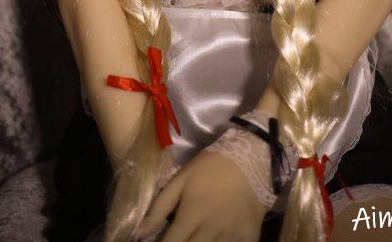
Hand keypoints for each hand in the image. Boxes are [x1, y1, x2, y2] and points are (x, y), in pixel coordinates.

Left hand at [136, 149, 269, 241]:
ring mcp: (231, 237)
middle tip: (181, 239)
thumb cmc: (212, 167)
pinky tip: (218, 238)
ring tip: (197, 237)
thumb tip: (139, 235)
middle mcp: (210, 230)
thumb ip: (160, 207)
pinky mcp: (249, 239)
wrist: (253, 158)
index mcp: (192, 215)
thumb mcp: (182, 179)